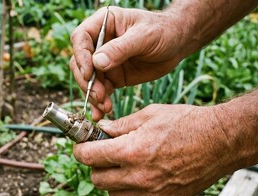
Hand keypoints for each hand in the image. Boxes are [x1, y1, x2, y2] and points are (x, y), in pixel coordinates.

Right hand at [70, 7, 186, 120]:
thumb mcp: (144, 36)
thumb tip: (97, 62)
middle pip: (80, 62)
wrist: (178, 44)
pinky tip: (103, 111)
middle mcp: (100, 42)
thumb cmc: (163, 31)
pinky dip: (100, 102)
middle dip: (86, 81)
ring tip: (104, 106)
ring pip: (88, 80)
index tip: (89, 73)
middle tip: (98, 95)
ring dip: (93, 95)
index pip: (81, 38)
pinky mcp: (113, 77)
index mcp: (103, 23)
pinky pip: (100, 90)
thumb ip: (120, 49)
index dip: (81, 56)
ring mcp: (104, 61)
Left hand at [73, 104, 234, 195]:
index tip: (82, 146)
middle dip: (96, 165)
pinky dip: (131, 192)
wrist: (221, 142)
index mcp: (131, 151)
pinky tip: (142, 176)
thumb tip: (102, 131)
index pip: (89, 157)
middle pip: (97, 179)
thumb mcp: (150, 114)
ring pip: (114, 194)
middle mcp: (138, 176)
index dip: (81, 150)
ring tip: (126, 164)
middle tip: (106, 153)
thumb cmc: (188, 123)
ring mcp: (151, 193)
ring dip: (113, 180)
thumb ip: (121, 125)